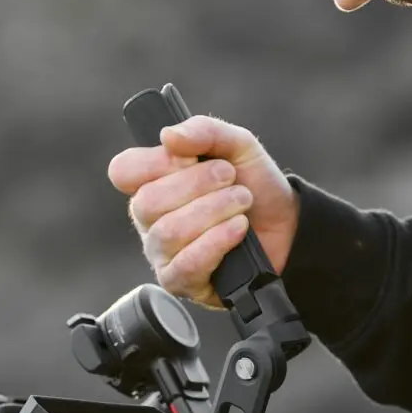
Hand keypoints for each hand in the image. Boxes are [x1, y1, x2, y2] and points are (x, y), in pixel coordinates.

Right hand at [108, 115, 299, 307]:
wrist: (287, 224)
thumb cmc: (254, 184)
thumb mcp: (238, 145)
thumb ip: (205, 131)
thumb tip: (168, 135)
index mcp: (152, 181)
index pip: (124, 171)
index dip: (155, 162)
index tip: (190, 157)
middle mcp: (150, 219)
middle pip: (147, 202)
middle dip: (197, 185)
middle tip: (231, 178)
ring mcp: (162, 252)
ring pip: (168, 233)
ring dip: (213, 212)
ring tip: (242, 202)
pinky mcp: (182, 282)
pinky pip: (185, 266)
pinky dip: (216, 242)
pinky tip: (238, 229)